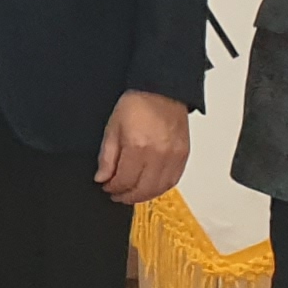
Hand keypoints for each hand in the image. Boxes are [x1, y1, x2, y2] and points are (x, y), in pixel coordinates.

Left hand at [94, 88, 188, 206]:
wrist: (162, 91)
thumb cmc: (137, 105)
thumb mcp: (112, 128)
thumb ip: (107, 157)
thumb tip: (102, 178)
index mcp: (138, 146)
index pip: (125, 180)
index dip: (113, 187)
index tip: (106, 187)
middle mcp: (159, 154)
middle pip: (143, 189)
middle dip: (127, 196)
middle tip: (117, 195)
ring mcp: (174, 156)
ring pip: (159, 188)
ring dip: (144, 195)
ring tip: (131, 193)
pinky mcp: (184, 155)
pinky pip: (173, 180)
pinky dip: (160, 188)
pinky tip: (149, 187)